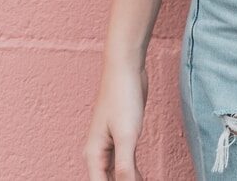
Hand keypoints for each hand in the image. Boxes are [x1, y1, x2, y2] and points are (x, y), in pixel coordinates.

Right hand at [83, 60, 147, 179]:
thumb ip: (125, 166)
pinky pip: (125, 163)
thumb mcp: (126, 135)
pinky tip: (143, 177)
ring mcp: (110, 145)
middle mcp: (98, 153)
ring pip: (117, 175)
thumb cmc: (122, 97)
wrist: (125, 68)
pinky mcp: (121, 137)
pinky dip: (134, 173)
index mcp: (93, 155)